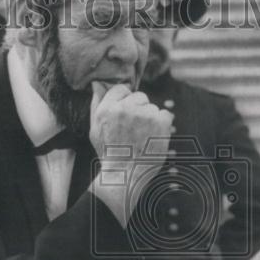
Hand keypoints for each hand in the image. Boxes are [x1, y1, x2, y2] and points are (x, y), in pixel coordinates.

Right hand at [88, 82, 172, 226]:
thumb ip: (96, 104)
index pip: (122, 89)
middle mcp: (125, 108)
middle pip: (139, 96)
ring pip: (152, 107)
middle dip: (139, 109)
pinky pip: (165, 114)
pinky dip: (162, 125)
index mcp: (107, 108)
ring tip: (142, 138)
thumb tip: (97, 83)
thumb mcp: (95, 129)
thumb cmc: (109, 153)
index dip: (125, 102)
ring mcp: (144, 114)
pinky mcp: (160, 121)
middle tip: (134, 131)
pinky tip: (153, 138)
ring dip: (150, 119)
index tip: (126, 118)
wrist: (125, 176)